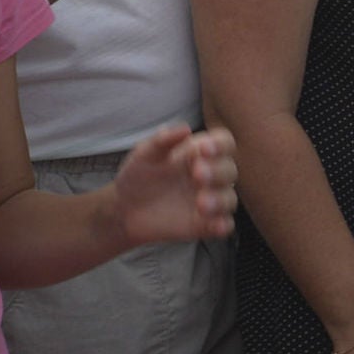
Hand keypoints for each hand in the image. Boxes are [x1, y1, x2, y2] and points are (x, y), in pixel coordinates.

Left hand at [111, 124, 237, 244]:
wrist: (123, 210)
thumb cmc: (137, 177)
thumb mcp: (144, 155)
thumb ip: (162, 140)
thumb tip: (186, 128)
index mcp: (199, 154)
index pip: (223, 143)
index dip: (220, 144)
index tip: (204, 149)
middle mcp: (210, 176)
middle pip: (230, 170)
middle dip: (217, 171)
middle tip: (197, 175)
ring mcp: (210, 201)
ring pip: (230, 199)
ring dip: (220, 199)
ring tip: (201, 203)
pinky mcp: (206, 224)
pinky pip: (224, 225)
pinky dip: (223, 224)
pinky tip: (214, 224)